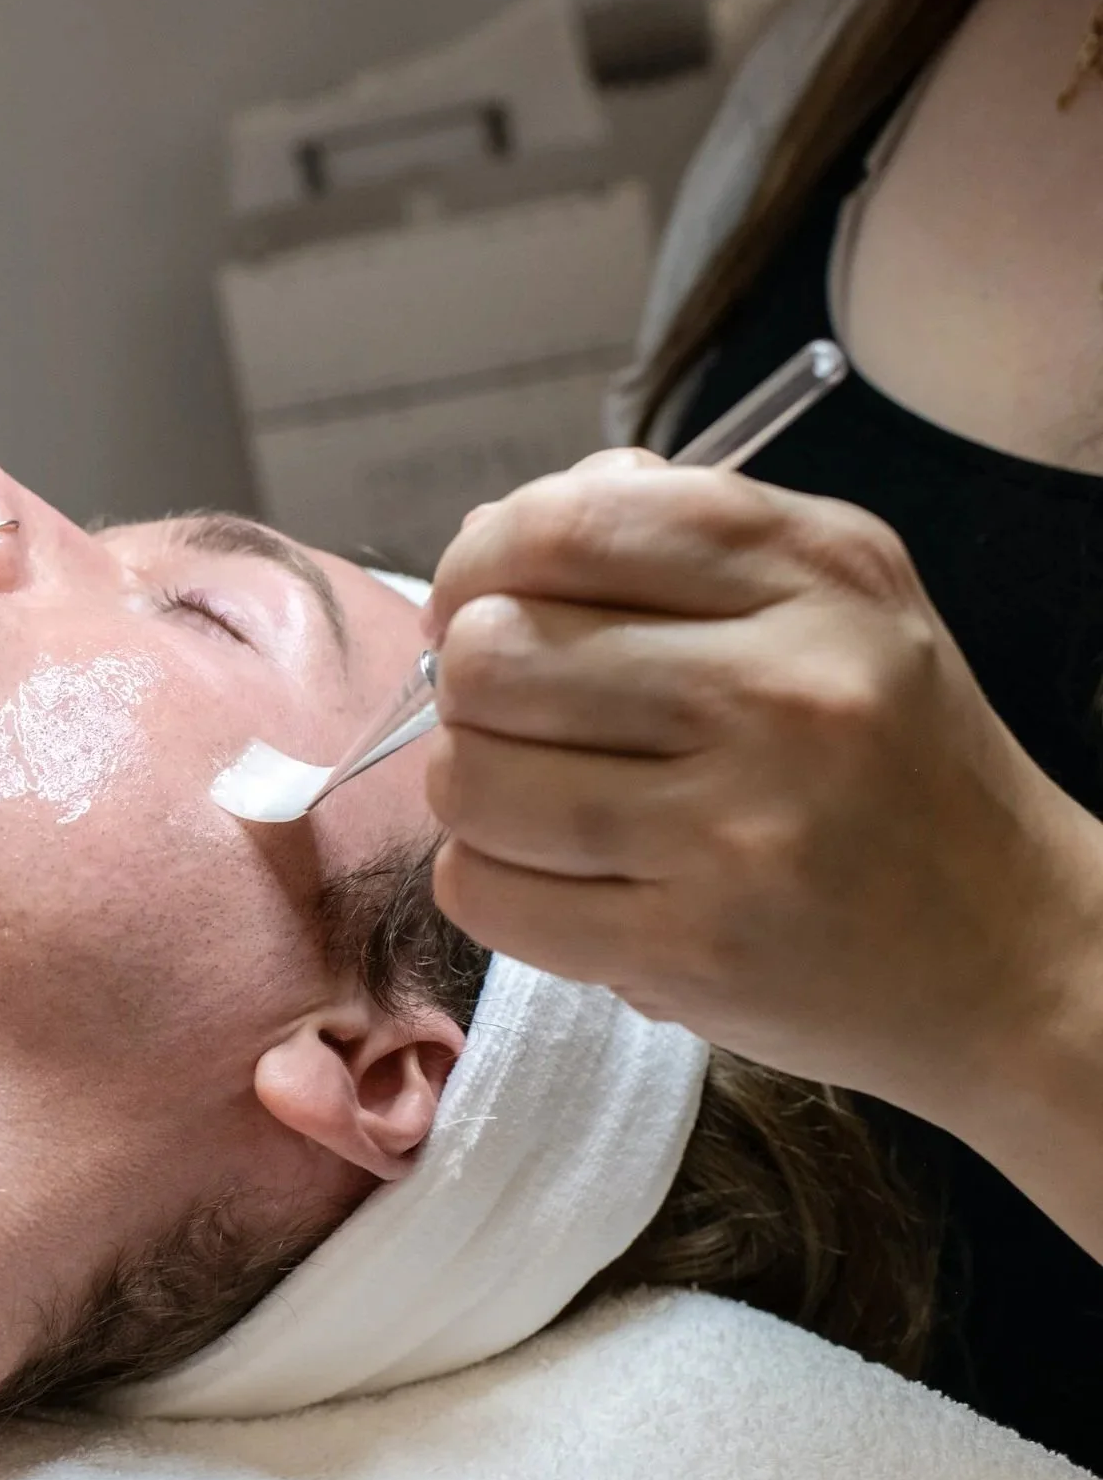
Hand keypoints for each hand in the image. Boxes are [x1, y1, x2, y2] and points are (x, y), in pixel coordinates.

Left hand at [422, 452, 1102, 1152]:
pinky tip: (550, 873)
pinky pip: (484, 891)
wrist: (1013, 954)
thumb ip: (666, 537)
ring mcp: (734, 830)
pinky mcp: (688, 948)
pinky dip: (485, 881)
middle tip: (513, 714)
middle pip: (492, 653)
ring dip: (470, 787)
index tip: (480, 603)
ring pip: (469, 778)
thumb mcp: (829, 602)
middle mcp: (780, 692)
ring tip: (534, 798)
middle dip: (466, 682)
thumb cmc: (889, 762)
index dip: (480, 562)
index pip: (566, 526)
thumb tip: (484, 538)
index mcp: (812, 576)